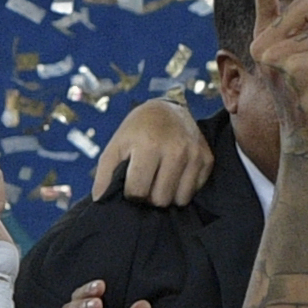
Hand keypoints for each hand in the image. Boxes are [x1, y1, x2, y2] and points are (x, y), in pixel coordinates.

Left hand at [91, 99, 210, 206]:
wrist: (168, 108)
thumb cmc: (137, 130)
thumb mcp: (116, 145)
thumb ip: (105, 173)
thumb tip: (100, 199)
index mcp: (148, 146)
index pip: (138, 191)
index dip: (130, 194)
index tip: (130, 187)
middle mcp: (175, 150)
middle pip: (160, 199)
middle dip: (150, 197)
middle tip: (146, 185)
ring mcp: (194, 155)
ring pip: (180, 199)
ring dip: (168, 195)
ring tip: (160, 182)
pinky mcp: (208, 159)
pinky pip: (195, 190)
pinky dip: (184, 188)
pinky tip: (176, 175)